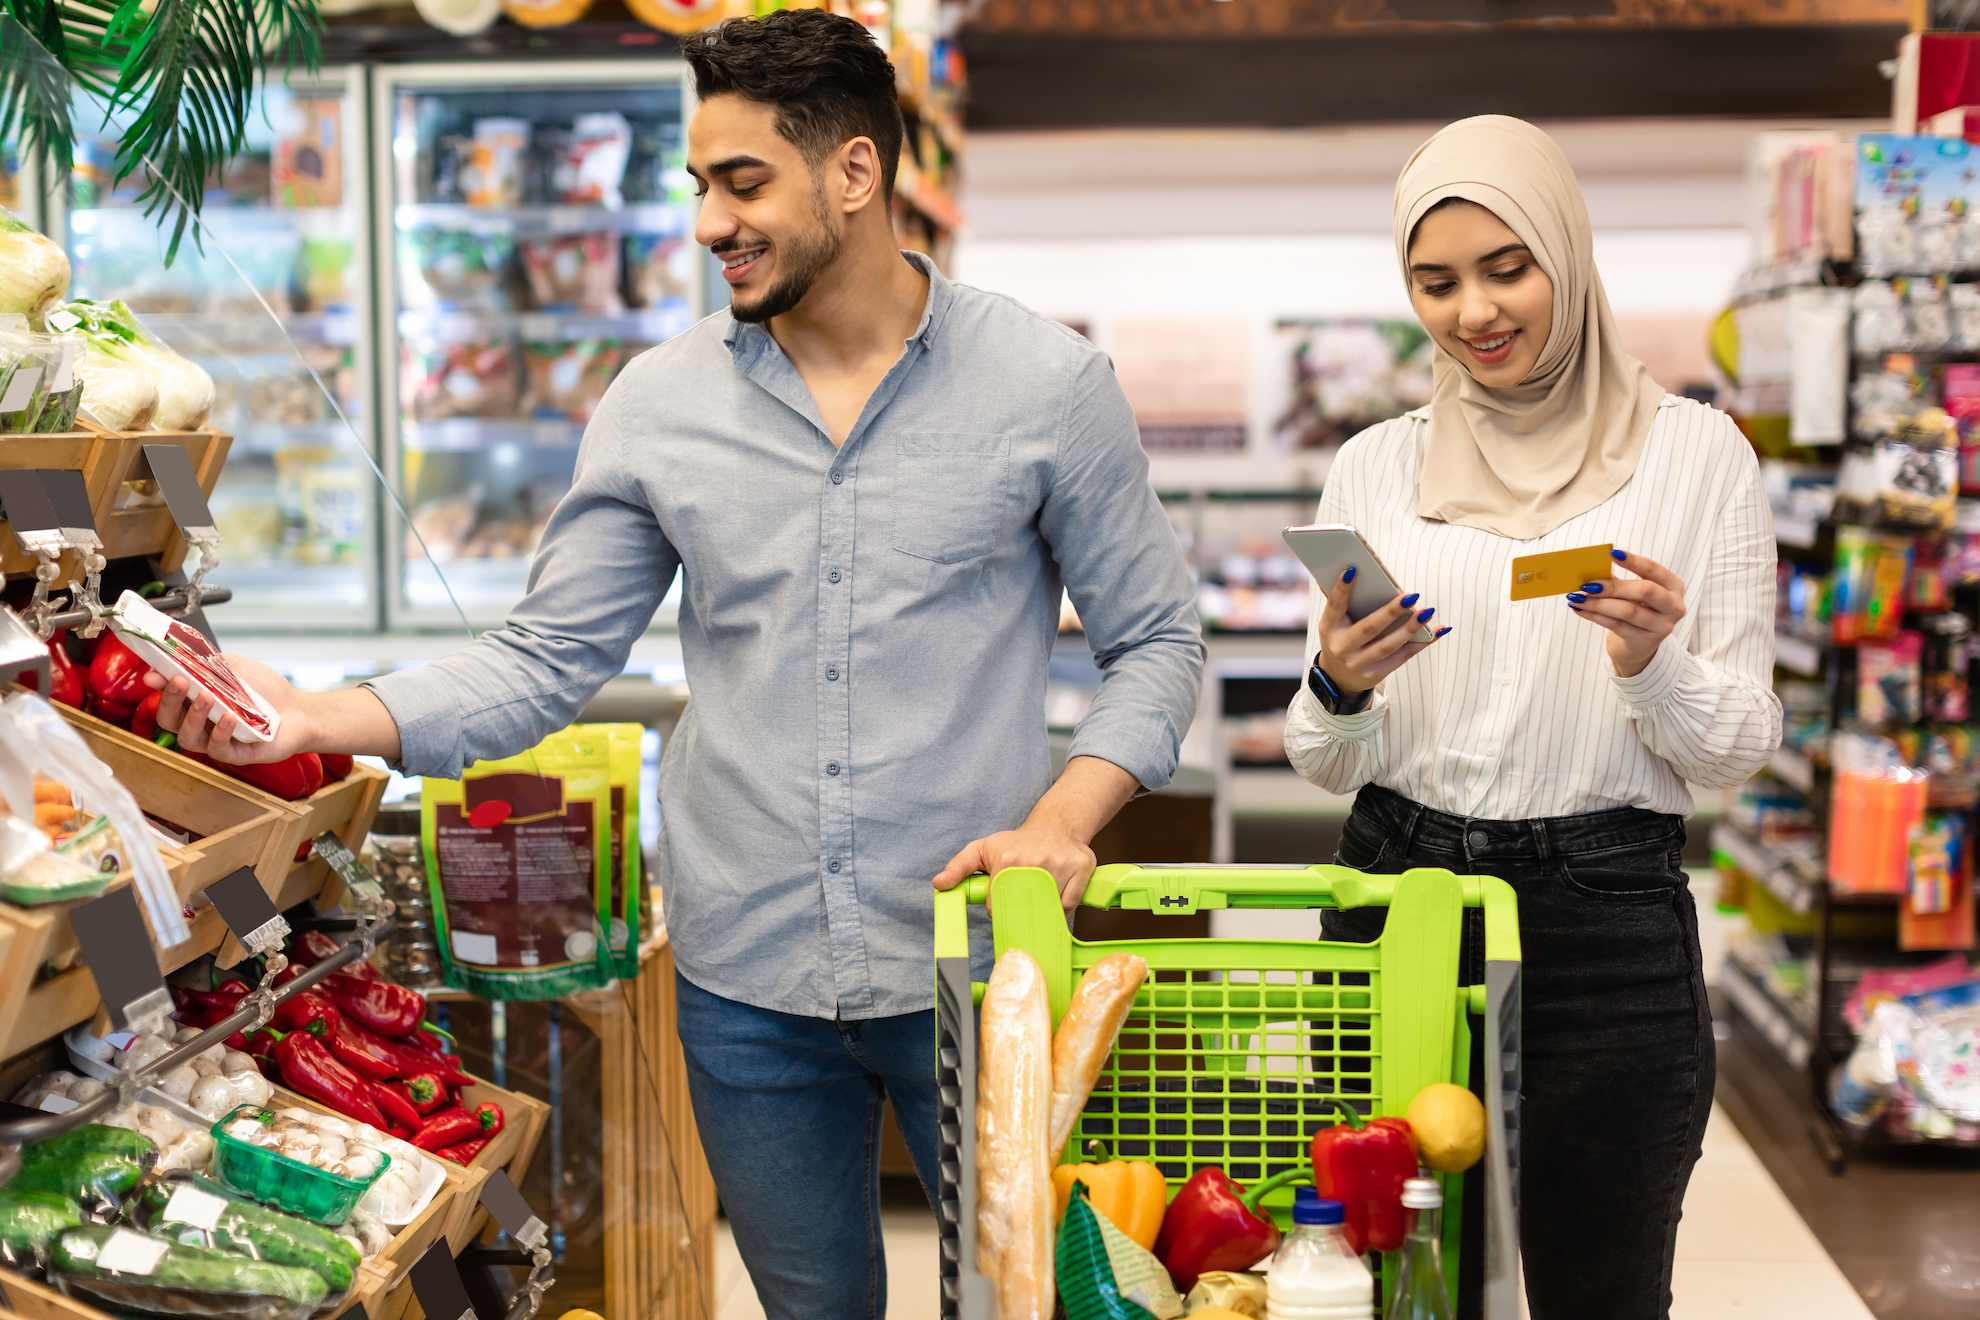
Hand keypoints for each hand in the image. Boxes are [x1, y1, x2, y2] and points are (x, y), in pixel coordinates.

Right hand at [144, 656, 311, 764]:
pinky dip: (220, 733)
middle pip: (170, 722)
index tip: (155, 674)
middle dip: (170, 701)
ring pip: (189, 739)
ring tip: (206, 697)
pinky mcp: (237, 755)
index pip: (167, 701)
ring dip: (194, 717)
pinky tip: (229, 717)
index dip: (159, 689)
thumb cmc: (265, 689)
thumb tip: (165, 664)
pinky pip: (219, 750)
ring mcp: (217, 742)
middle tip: (180, 681)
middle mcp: (201, 726)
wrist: (300, 708)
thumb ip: (202, 665)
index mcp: (195, 705)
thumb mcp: (233, 667)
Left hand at [932, 821, 1098, 912]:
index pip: (996, 904)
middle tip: (1019, 903)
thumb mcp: (983, 848)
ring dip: (1041, 909)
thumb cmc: (1016, 842)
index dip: (996, 907)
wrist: (1056, 825)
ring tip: (1038, 894)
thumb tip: (938, 884)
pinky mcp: (1082, 868)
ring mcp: (1060, 865)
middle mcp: (1034, 862)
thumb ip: (958, 867)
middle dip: (1018, 912)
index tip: (1000, 900)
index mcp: (1006, 859)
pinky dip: (1062, 906)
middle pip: (1022, 909)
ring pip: (1048, 908)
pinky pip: (1069, 904)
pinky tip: (1055, 893)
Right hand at [1315, 566, 1450, 697]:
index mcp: (1329, 628)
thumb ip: (1348, 605)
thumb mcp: (1336, 624)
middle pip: (1369, 628)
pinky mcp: (1375, 674)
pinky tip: (1438, 630)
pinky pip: (1403, 657)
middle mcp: (1341, 647)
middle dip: (1390, 612)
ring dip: (1410, 628)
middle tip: (1410, 596)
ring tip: (1427, 612)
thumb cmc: (1342, 638)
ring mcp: (1358, 664)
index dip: (1342, 589)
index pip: (1335, 606)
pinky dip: (1422, 642)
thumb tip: (1370, 579)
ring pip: (1388, 645)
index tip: (1352, 570)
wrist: (1338, 678)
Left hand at [1566, 549, 1685, 677]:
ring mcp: (1662, 626)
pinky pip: (1616, 625)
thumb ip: (1619, 580)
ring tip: (1577, 597)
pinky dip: (1594, 616)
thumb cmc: (1637, 608)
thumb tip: (1592, 568)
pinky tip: (1579, 609)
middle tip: (1587, 584)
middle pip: (1645, 591)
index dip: (1634, 561)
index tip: (1612, 553)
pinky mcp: (1645, 641)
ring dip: (1598, 603)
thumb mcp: (1634, 592)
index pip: (1654, 570)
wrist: (1640, 643)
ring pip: (1628, 611)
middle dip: (1614, 586)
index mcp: (1674, 586)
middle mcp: (1674, 606)